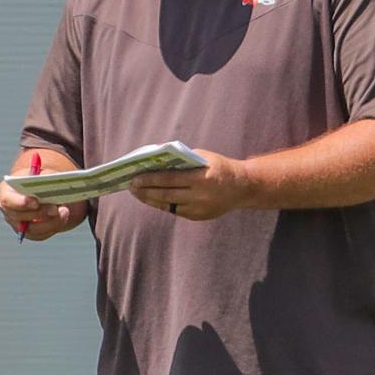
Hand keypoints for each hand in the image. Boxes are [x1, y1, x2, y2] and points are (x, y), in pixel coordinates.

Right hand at [0, 179, 85, 241]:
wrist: (45, 192)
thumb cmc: (41, 181)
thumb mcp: (42, 174)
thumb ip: (44, 178)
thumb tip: (49, 183)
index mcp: (7, 191)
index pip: (7, 200)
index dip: (21, 203)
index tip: (36, 202)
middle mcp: (8, 209)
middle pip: (19, 216)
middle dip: (39, 212)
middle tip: (55, 208)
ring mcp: (17, 223)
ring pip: (31, 229)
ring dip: (50, 221)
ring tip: (64, 211)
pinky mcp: (29, 233)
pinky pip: (40, 235)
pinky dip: (53, 227)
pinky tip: (63, 218)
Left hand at [128, 151, 250, 220]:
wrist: (243, 188)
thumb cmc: (220, 167)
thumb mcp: (204, 158)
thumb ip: (183, 160)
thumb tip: (157, 161)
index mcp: (201, 179)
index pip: (169, 179)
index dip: (150, 179)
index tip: (135, 178)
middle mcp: (199, 196)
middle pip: (165, 194)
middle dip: (146, 191)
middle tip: (131, 186)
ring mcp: (199, 209)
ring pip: (168, 205)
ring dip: (151, 200)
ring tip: (138, 194)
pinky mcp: (198, 217)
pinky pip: (176, 210)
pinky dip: (163, 204)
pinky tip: (153, 199)